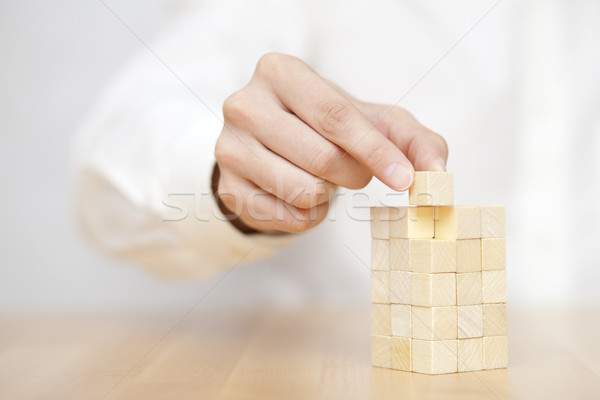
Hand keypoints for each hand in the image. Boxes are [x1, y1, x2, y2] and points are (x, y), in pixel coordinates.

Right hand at [214, 53, 447, 233]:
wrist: (271, 143)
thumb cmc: (324, 126)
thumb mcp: (370, 120)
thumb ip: (411, 138)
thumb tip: (436, 173)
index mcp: (280, 72)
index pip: (336, 117)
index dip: (376, 151)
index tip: (405, 179)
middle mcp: (245, 105)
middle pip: (321, 158)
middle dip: (353, 174)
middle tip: (354, 172)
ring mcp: (229, 147)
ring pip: (302, 190)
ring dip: (328, 195)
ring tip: (322, 179)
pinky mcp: (227, 186)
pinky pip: (286, 216)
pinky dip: (309, 214)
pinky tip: (304, 196)